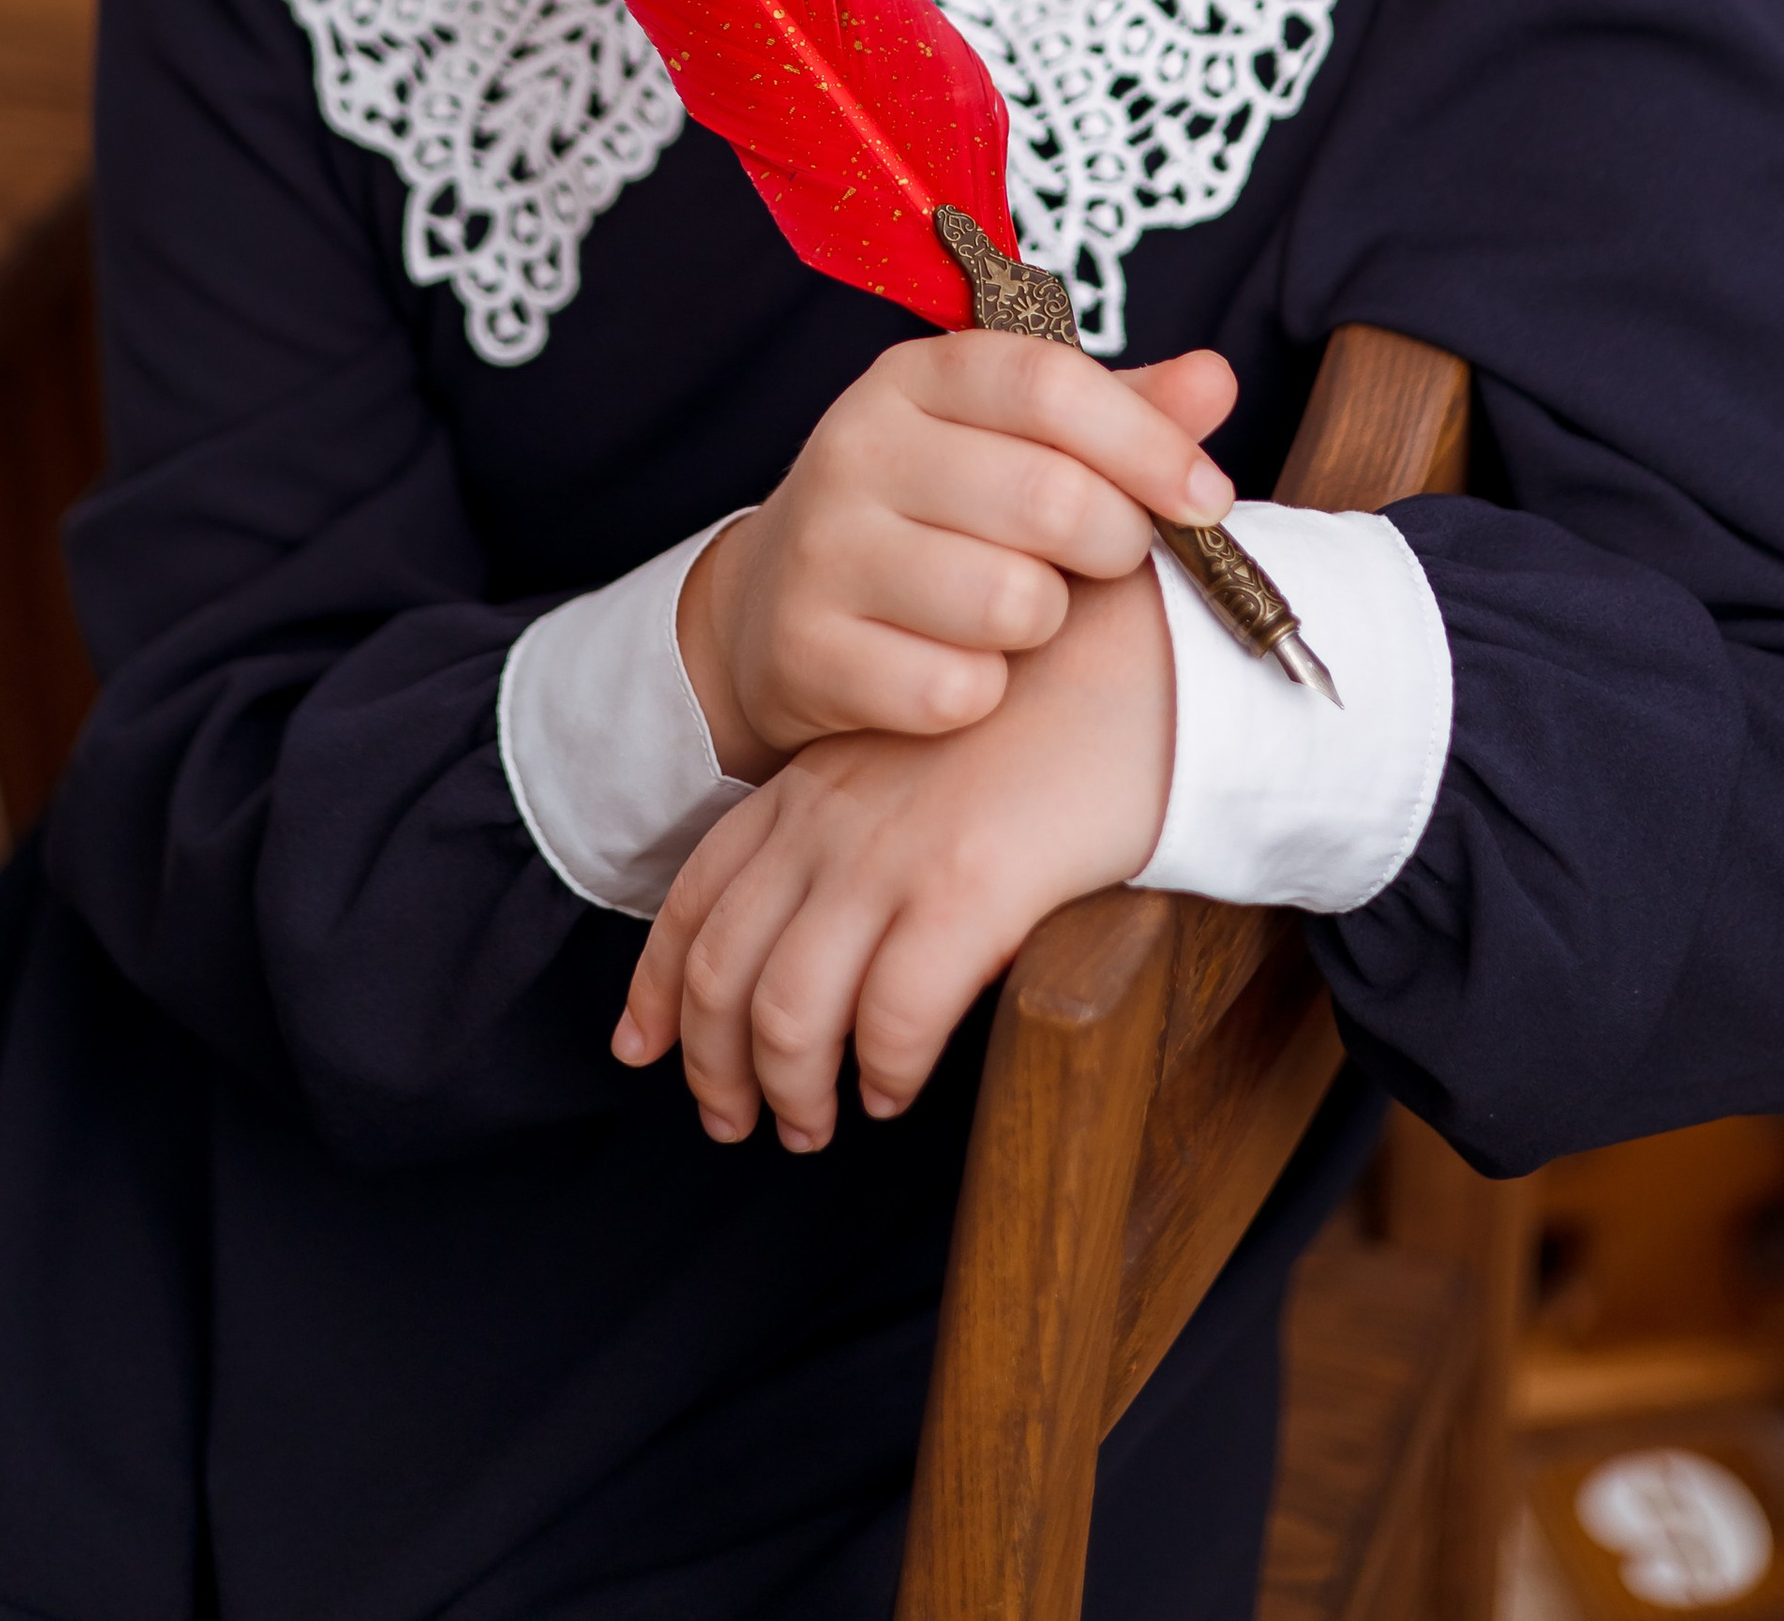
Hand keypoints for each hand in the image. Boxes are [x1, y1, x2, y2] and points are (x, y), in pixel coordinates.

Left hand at [620, 561, 1173, 1151]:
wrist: (1142, 659)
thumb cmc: (1043, 713)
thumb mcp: (915, 752)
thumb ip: (858, 818)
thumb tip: (821, 933)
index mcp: (811, 780)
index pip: (697, 895)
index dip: (657, 986)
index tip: (640, 1048)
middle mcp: (831, 815)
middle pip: (724, 966)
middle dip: (712, 1062)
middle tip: (736, 1121)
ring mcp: (894, 849)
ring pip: (788, 1008)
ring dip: (790, 1088)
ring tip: (815, 1124)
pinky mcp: (971, 884)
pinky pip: (893, 1016)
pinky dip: (880, 1071)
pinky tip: (894, 1088)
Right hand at [676, 332, 1231, 777]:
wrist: (771, 605)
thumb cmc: (929, 509)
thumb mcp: (1005, 437)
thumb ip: (1115, 410)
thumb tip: (1214, 380)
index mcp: (914, 378)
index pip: (1049, 384)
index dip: (1148, 443)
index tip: (1208, 498)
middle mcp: (856, 448)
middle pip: (1048, 498)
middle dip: (1113, 543)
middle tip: (1107, 559)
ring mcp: (824, 551)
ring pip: (1011, 604)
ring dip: (1044, 622)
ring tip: (1017, 609)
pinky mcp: (808, 652)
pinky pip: (957, 691)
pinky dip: (981, 692)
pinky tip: (958, 665)